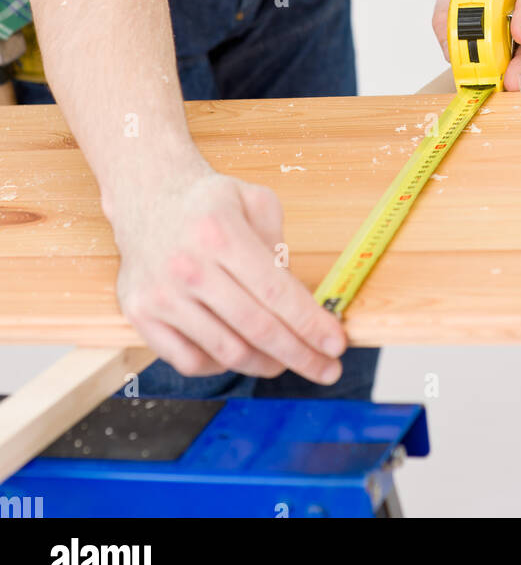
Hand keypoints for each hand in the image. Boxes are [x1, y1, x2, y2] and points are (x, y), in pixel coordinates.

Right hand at [110, 161, 346, 382]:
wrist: (147, 195)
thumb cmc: (208, 203)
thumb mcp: (254, 202)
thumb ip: (281, 247)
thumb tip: (301, 302)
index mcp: (220, 232)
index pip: (276, 292)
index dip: (311, 324)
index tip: (336, 344)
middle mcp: (188, 266)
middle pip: (256, 328)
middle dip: (300, 355)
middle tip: (327, 369)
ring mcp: (161, 294)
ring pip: (226, 351)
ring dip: (266, 364)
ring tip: (286, 362)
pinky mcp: (140, 314)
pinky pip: (190, 361)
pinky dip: (222, 366)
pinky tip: (241, 354)